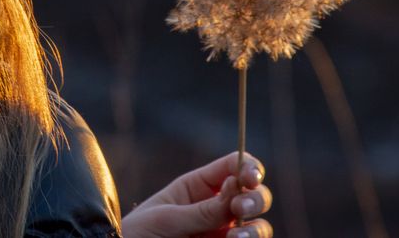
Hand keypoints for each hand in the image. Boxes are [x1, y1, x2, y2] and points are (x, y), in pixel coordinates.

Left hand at [120, 152, 271, 237]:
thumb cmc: (139, 233)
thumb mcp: (166, 218)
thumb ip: (202, 210)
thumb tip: (237, 190)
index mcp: (198, 186)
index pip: (233, 166)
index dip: (248, 167)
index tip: (249, 178)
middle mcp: (216, 207)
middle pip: (255, 194)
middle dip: (255, 198)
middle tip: (240, 208)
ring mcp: (223, 232)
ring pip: (258, 225)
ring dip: (256, 229)